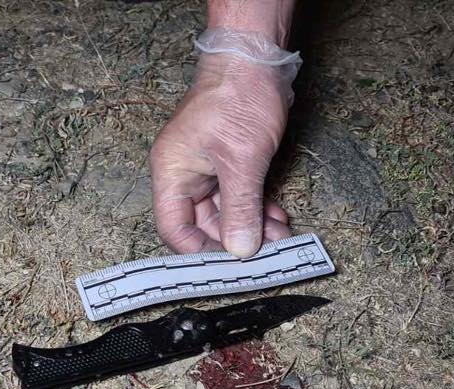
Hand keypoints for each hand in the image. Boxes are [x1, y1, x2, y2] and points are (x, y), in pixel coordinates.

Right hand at [151, 54, 293, 257]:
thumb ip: (240, 207)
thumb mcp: (242, 159)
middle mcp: (185, 173)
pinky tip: (277, 216)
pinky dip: (256, 207)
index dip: (199, 251)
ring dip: (251, 225)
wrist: (255, 58)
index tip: (229, 265)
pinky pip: (238, 195)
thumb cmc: (238, 96)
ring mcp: (207, 168)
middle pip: (202, 223)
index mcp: (173, 172)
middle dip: (235, 239)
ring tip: (280, 235)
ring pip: (225, 211)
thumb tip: (240, 248)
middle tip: (267, 253)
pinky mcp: (228, 162)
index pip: (174, 228)